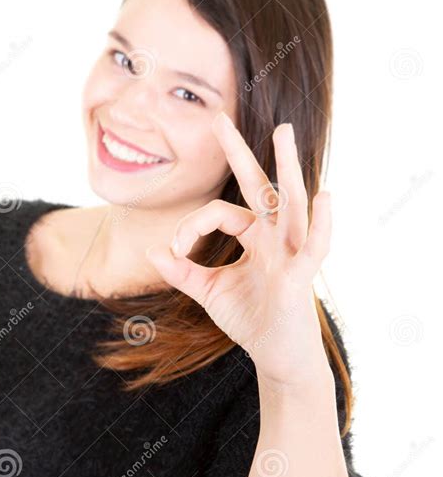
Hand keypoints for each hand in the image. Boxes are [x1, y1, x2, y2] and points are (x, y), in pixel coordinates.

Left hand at [145, 112, 331, 387]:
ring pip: (289, 203)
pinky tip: (324, 196)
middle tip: (219, 118)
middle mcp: (274, 238)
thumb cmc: (250, 320)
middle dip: (239, 153)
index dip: (191, 226)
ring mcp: (289, 253)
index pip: (219, 213)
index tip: (176, 251)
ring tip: (284, 132)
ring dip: (287, 167)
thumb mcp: (209, 292)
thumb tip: (152, 250)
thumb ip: (183, 271)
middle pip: (258, 187)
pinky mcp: (300, 277)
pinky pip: (314, 247)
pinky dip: (321, 224)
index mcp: (254, 238)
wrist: (276, 357)